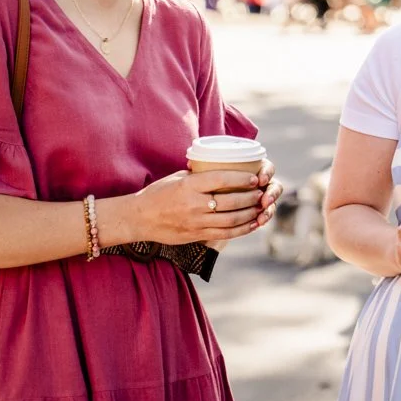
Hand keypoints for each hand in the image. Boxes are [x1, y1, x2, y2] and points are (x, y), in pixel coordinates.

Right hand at [125, 167, 273, 246]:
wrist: (138, 218)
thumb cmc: (158, 193)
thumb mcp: (176, 177)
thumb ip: (198, 174)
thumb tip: (220, 165)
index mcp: (189, 185)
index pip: (220, 180)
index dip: (241, 179)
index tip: (254, 178)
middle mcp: (193, 204)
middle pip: (230, 202)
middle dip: (250, 198)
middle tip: (261, 193)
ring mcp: (196, 222)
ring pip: (231, 220)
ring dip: (250, 214)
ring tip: (260, 207)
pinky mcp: (196, 235)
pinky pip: (225, 234)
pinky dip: (242, 230)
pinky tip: (253, 224)